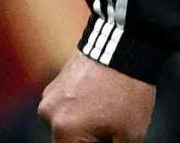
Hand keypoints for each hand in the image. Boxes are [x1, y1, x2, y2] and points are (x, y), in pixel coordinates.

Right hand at [38, 52, 154, 142]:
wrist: (126, 45)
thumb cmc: (128, 90)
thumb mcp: (131, 133)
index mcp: (63, 131)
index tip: (108, 138)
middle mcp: (49, 114)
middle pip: (68, 138)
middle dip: (90, 137)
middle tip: (111, 125)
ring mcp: (50, 95)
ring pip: (67, 121)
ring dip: (83, 121)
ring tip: (108, 108)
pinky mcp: (56, 81)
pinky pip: (67, 103)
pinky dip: (81, 105)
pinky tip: (101, 96)